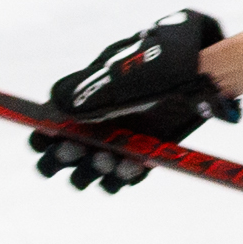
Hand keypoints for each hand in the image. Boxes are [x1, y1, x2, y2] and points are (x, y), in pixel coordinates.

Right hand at [30, 9, 240, 193]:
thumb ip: (87, 91)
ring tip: (107, 160)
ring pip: (92, 172)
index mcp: (83, 102)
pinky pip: (124, 177)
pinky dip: (123, 177)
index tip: (48, 142)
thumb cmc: (157, 66)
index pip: (49, 127)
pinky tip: (129, 166)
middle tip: (76, 152)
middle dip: (65, 159)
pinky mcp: (142, 156)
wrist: (200, 75)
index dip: (42, 139)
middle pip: (65, 157)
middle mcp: (97, 126)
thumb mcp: (118, 74)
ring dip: (92, 171)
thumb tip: (54, 104)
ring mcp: (119, 143)